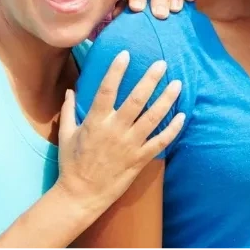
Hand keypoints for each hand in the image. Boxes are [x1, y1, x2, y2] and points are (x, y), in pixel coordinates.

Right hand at [56, 52, 184, 213]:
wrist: (81, 195)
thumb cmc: (72, 164)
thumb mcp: (66, 135)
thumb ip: (69, 111)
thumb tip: (70, 91)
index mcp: (95, 122)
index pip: (107, 90)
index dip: (116, 71)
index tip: (126, 54)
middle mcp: (114, 131)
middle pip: (136, 100)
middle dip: (150, 80)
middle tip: (162, 64)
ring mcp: (129, 145)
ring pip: (152, 119)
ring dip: (166, 100)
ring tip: (177, 84)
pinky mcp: (139, 159)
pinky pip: (160, 142)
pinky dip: (172, 130)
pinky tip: (182, 116)